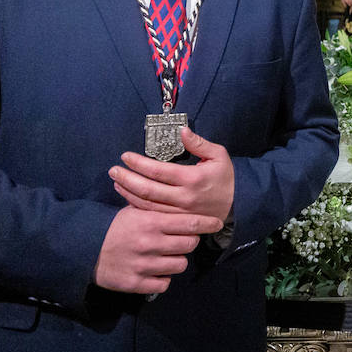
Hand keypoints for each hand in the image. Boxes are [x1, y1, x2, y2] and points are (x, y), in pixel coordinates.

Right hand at [93, 206, 220, 293]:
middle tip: (182, 240)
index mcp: (151, 222)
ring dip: (177, 260)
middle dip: (190, 241)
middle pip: (190, 244)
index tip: (217, 223)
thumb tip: (186, 202)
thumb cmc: (115, 227)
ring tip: (166, 256)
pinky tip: (155, 271)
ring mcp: (144, 265)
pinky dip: (163, 278)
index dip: (207, 223)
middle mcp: (150, 244)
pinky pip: (164, 284)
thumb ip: (159, 210)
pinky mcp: (136, 284)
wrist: (85, 250)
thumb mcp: (135, 211)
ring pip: (180, 265)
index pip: (190, 223)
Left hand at [110, 127, 234, 222]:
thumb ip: (198, 143)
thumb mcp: (218, 155)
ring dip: (128, 193)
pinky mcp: (178, 221)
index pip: (158, 170)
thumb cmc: (226, 177)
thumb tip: (182, 131)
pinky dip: (138, 206)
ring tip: (116, 183)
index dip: (139, 163)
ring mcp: (179, 212)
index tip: (126, 156)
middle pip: (148, 189)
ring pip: (147, 204)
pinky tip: (128, 198)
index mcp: (192, 178)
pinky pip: (153, 215)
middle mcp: (183, 197)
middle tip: (113, 170)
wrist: (238, 204)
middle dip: (127, 179)